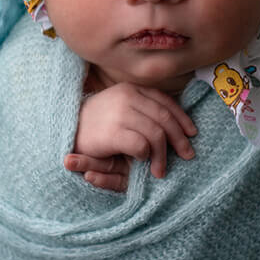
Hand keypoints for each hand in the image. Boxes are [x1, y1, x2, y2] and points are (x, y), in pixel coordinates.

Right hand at [64, 83, 197, 191]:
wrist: (67, 129)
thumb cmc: (96, 122)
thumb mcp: (121, 108)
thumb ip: (143, 108)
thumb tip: (174, 118)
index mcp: (132, 89)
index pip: (165, 102)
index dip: (182, 118)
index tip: (192, 133)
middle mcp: (128, 97)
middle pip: (165, 118)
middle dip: (179, 139)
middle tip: (187, 155)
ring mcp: (120, 114)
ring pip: (156, 134)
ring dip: (163, 155)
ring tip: (162, 169)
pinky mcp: (113, 132)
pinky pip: (141, 145)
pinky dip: (146, 156)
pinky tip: (143, 162)